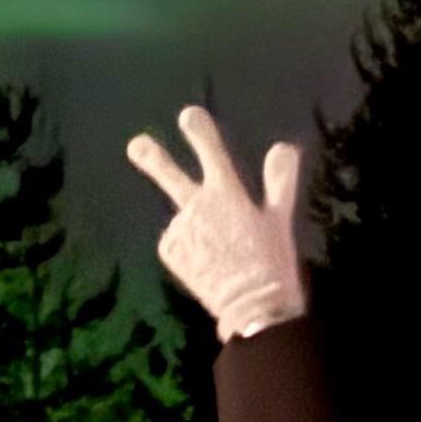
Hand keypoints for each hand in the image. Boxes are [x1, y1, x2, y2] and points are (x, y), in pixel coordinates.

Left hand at [126, 106, 307, 341]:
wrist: (251, 307)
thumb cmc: (271, 263)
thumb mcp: (280, 221)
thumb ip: (279, 181)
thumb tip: (284, 146)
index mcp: (227, 195)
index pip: (212, 154)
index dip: (199, 133)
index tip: (187, 114)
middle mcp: (198, 207)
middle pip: (171, 177)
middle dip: (154, 159)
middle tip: (136, 145)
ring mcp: (181, 230)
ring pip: (184, 219)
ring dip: (195, 229)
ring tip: (221, 255)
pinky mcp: (170, 251)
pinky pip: (176, 241)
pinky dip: (189, 248)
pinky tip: (207, 263)